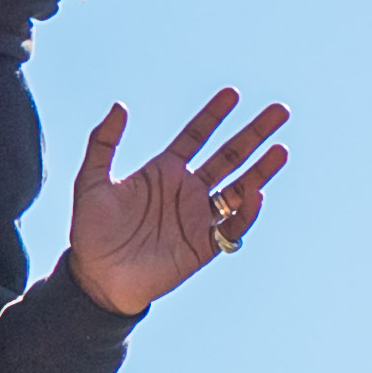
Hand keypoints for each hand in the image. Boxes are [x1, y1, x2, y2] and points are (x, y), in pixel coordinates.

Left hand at [64, 90, 289, 313]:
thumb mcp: (91, 181)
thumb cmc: (91, 231)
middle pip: (229, 156)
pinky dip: (246, 213)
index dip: (214, 114)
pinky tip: (255, 194)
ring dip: (261, 170)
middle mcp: (187, 190)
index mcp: (164, 171)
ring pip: (239, 188)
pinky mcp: (204, 246)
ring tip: (281, 150)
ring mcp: (198, 218)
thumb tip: (119, 106)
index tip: (232, 94)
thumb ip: (103, 143)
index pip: (196, 135)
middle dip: (254, 134)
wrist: (98, 278)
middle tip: (279, 112)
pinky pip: (232, 227)